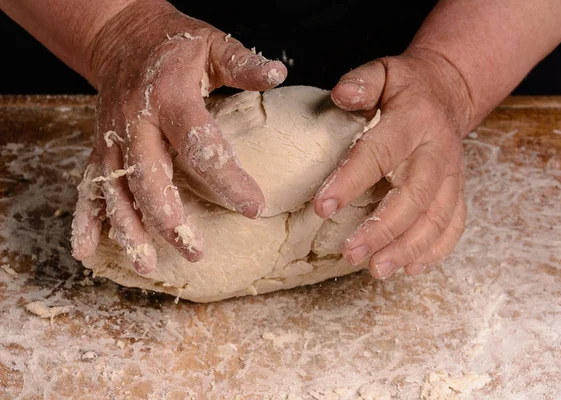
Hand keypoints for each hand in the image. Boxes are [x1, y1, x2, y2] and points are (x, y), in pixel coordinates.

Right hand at [70, 0, 286, 273]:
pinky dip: (86, 219)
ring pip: (116, 190)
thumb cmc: (173, 45)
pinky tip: (88, 251)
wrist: (121, 36)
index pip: (199, 144)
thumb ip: (243, 63)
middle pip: (151, 177)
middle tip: (196, 252)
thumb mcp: (212, 44)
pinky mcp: (99, 148)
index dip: (226, 177)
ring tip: (147, 265)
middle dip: (172, 219)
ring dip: (130, 230)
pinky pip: (88, 186)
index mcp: (169, 97)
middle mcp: (136, 122)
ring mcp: (113, 138)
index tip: (254, 207)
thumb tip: (280, 73)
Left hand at [314, 48, 470, 278]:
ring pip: (437, 218)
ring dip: (408, 248)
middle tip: (350, 253)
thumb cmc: (405, 87)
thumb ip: (362, 82)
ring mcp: (453, 174)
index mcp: (414, 120)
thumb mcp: (383, 72)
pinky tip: (410, 268)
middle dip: (382, 229)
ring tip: (377, 269)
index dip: (350, 181)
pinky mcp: (458, 191)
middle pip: (414, 196)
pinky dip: (435, 250)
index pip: (379, 153)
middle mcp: (438, 150)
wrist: (446, 93)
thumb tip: (341, 95)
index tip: (322, 208)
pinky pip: (454, 225)